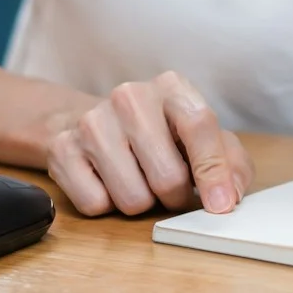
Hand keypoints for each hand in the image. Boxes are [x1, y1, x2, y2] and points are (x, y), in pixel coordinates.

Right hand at [44, 70, 252, 216]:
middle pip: (167, 176)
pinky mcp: (62, 148)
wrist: (92, 122)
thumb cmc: (160, 135)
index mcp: (172, 87)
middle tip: (170, 187)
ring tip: (138, 179)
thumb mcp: (201, 138)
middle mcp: (130, 97)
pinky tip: (107, 180)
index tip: (220, 205)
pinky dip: (108, 204)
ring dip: (141, 202)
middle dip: (174, 196)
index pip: (199, 126)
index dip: (214, 171)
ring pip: (132, 198)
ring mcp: (92, 121)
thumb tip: (228, 196)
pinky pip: (95, 204)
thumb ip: (230, 163)